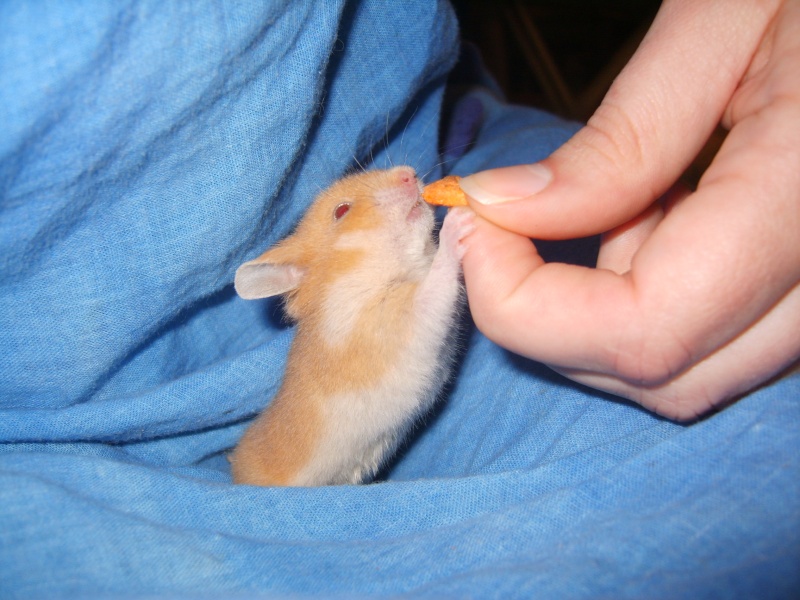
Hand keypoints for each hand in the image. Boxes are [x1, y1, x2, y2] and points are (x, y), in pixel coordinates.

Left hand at [459, 0, 799, 420]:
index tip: (475, 226)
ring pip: (687, 374)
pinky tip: (659, 216)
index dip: (526, 305)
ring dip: (606, 308)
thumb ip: (618, 140)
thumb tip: (499, 209)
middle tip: (513, 219)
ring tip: (618, 201)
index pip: (642, 329)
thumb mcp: (719, 26)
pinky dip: (654, 300)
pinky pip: (720, 342)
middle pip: (660, 375)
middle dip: (554, 315)